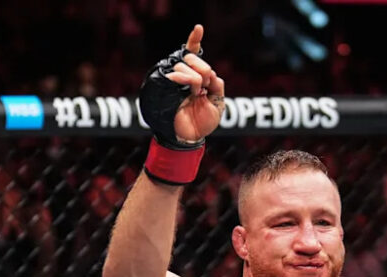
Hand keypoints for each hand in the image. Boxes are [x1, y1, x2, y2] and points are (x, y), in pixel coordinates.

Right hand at [139, 24, 225, 146]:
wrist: (191, 137)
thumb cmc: (204, 122)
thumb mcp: (218, 103)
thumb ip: (218, 86)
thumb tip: (211, 73)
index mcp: (199, 78)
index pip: (195, 55)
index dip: (194, 40)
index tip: (198, 28)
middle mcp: (187, 77)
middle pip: (191, 57)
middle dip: (202, 67)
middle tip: (206, 83)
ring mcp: (177, 82)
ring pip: (184, 66)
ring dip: (194, 77)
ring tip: (197, 92)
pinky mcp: (167, 89)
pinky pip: (175, 75)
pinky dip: (184, 77)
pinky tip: (185, 85)